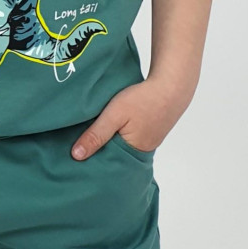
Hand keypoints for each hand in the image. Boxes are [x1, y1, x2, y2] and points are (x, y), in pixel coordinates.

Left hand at [69, 78, 191, 160]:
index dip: (93, 161)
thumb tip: (76, 156)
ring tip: (92, 137)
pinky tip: (112, 126)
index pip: (108, 163)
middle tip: (79, 149)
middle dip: (100, 153)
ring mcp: (149, 142)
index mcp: (133, 152)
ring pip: (123, 146)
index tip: (75, 159)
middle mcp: (143, 152)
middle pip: (115, 157)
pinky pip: (131, 138)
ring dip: (110, 141)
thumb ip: (96, 135)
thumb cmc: (143, 99)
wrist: (172, 85)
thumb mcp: (114, 115)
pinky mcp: (151, 131)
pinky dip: (121, 134)